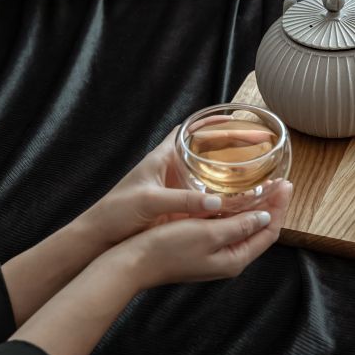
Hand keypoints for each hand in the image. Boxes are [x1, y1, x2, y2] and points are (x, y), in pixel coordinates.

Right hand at [10, 177, 290, 354]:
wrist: (132, 262)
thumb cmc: (167, 247)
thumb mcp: (208, 234)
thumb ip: (239, 225)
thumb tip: (266, 215)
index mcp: (234, 259)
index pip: (269, 232)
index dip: (280, 207)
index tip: (287, 184)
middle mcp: (227, 258)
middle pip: (259, 229)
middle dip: (272, 205)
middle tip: (280, 180)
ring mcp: (213, 253)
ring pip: (243, 226)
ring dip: (255, 206)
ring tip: (263, 183)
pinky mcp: (200, 245)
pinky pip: (227, 226)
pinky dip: (236, 210)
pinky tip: (232, 195)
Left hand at [82, 128, 255, 249]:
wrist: (102, 235)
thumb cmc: (118, 211)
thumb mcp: (151, 201)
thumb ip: (183, 200)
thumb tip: (217, 203)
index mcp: (161, 158)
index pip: (187, 130)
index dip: (208, 122)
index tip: (232, 118)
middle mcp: (170, 168)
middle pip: (203, 150)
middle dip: (226, 145)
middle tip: (252, 144)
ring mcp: (173, 186)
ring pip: (205, 171)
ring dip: (225, 170)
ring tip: (251, 168)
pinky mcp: (175, 205)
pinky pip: (203, 193)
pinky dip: (219, 192)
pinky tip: (235, 197)